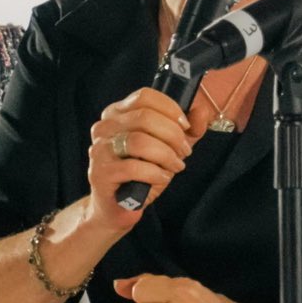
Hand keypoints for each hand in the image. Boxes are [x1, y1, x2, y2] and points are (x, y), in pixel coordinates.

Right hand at [83, 88, 194, 237]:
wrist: (117, 206)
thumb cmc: (142, 172)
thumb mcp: (169, 146)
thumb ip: (188, 128)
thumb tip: (202, 111)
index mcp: (117, 113)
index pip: (145, 96)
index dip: (171, 109)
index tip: (185, 126)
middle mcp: (104, 126)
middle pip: (145, 117)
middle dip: (173, 135)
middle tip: (184, 151)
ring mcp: (99, 149)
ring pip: (140, 141)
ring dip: (166, 155)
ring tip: (175, 166)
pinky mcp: (100, 172)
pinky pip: (133, 167)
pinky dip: (155, 173)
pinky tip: (161, 177)